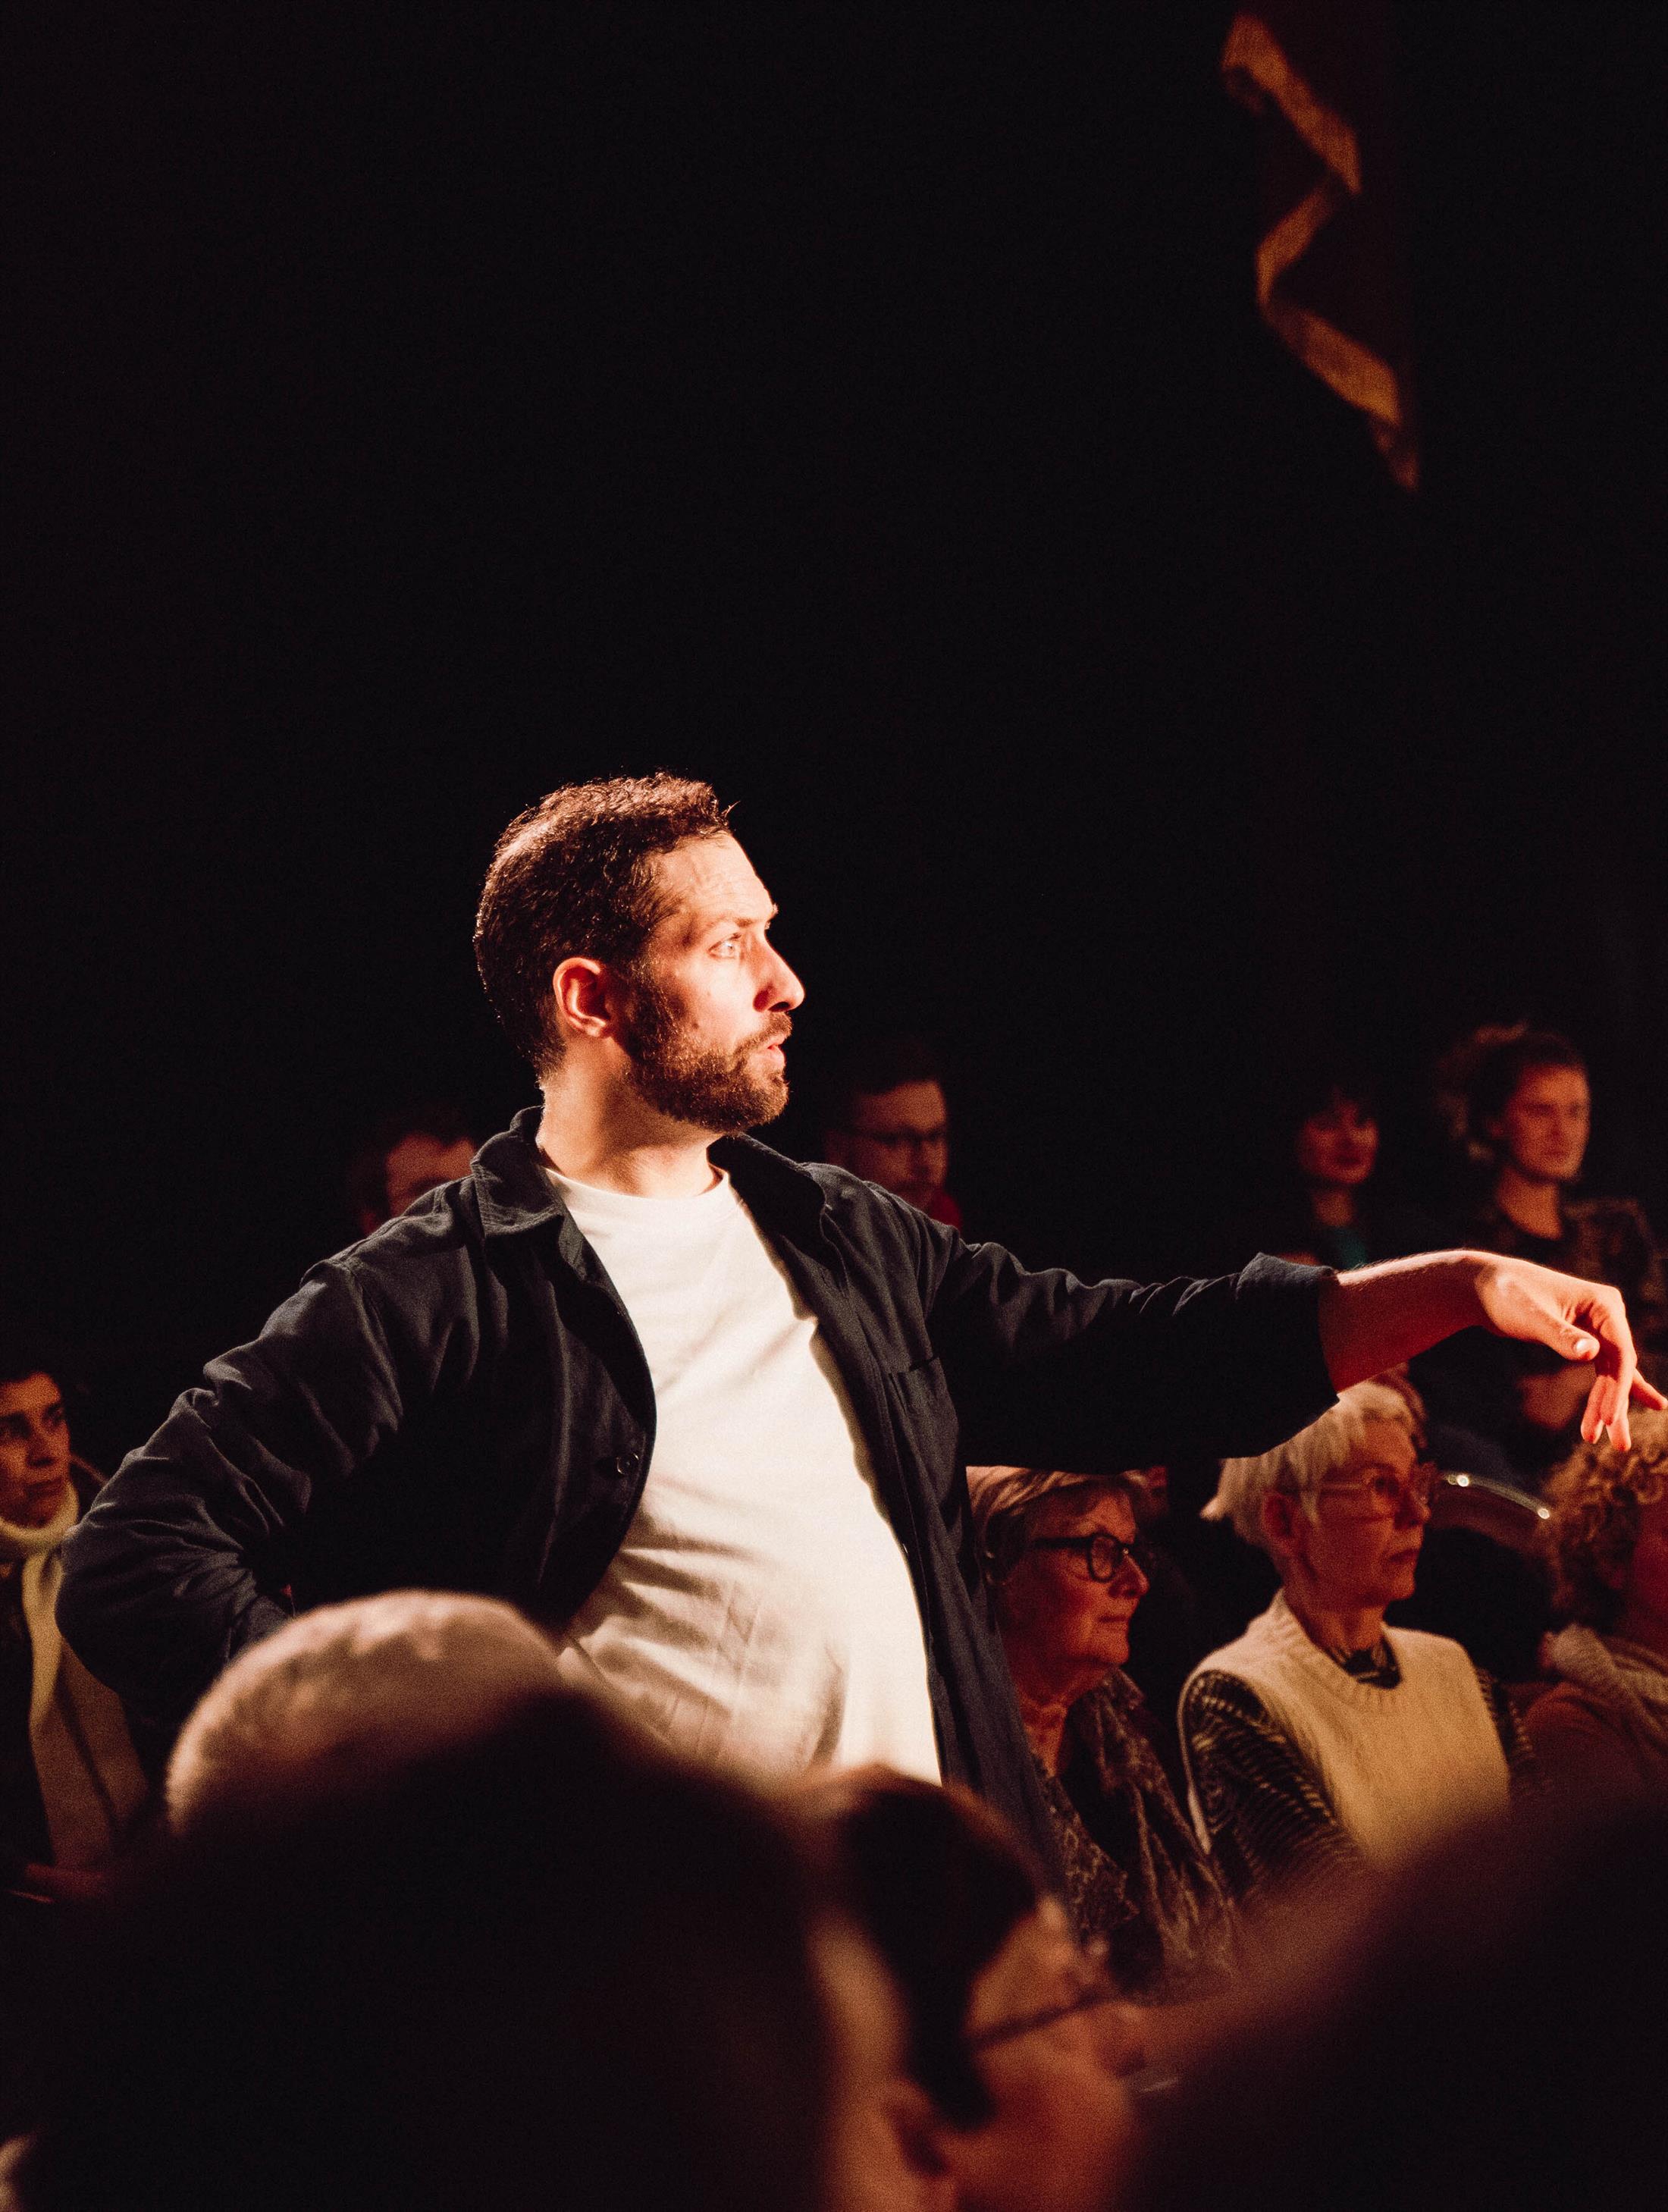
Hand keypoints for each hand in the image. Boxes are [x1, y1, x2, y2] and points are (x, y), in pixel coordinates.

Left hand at [1473, 1257, 1667, 1449]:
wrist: (1483, 1286)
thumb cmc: (1506, 1296)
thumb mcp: (1532, 1318)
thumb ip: (1560, 1335)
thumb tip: (1592, 1354)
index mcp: (1603, 1304)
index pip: (1621, 1354)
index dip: (1617, 1390)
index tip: (1607, 1420)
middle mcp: (1607, 1312)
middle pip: (1620, 1367)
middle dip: (1616, 1405)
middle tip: (1619, 1445)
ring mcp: (1597, 1325)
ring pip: (1613, 1371)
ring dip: (1612, 1404)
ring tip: (1616, 1441)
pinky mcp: (1583, 1336)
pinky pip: (1603, 1368)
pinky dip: (1608, 1390)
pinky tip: (1625, 1410)